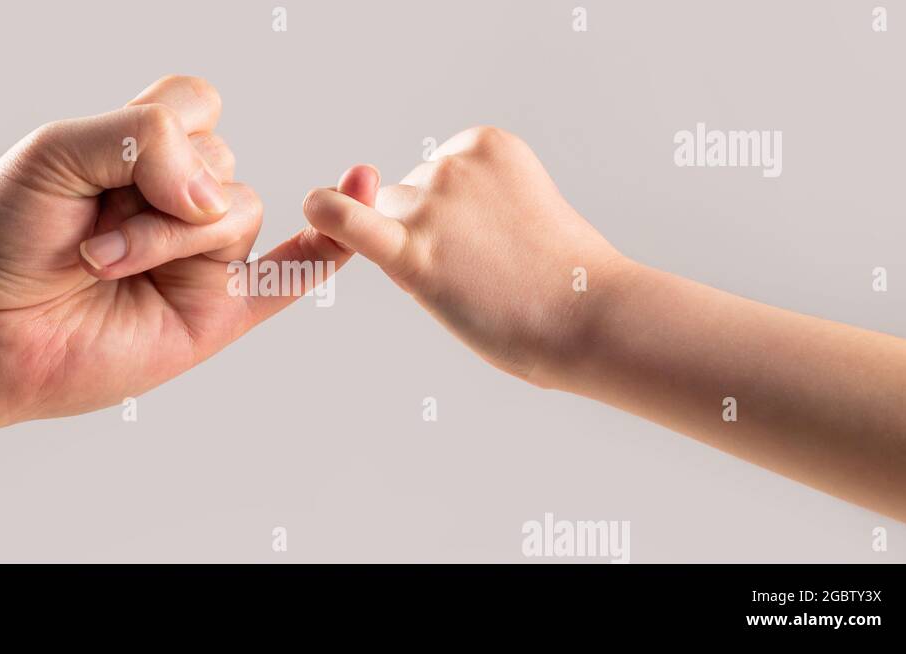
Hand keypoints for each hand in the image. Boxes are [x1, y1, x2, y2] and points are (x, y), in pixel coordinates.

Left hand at [0, 76, 349, 431]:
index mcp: (142, 154)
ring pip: (239, 213)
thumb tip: (216, 193)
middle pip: (221, 161)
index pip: (197, 105)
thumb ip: (141, 137)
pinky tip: (354, 209)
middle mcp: (176, 201)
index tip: (101, 165)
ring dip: (169, 236)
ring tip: (102, 263)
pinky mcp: (213, 314)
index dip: (164, 127)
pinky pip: (291, 277)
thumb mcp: (56, 151)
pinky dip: (330, 248)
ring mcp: (198, 259)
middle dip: (153, 194)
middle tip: (86, 234)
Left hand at [302, 127, 630, 385]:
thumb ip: (469, 199)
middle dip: (427, 236)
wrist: (593, 318)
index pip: (431, 177)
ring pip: (383, 224)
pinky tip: (312, 210)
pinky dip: (327, 218)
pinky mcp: (414, 253)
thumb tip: (406, 220)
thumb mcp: (522, 207)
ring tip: (471, 284)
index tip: (493, 243)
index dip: (449, 219)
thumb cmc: (566, 278)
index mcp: (485, 142)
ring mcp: (433, 204)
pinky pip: (350, 226)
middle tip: (485, 273)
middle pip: (403, 198)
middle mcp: (453, 162)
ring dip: (411, 256)